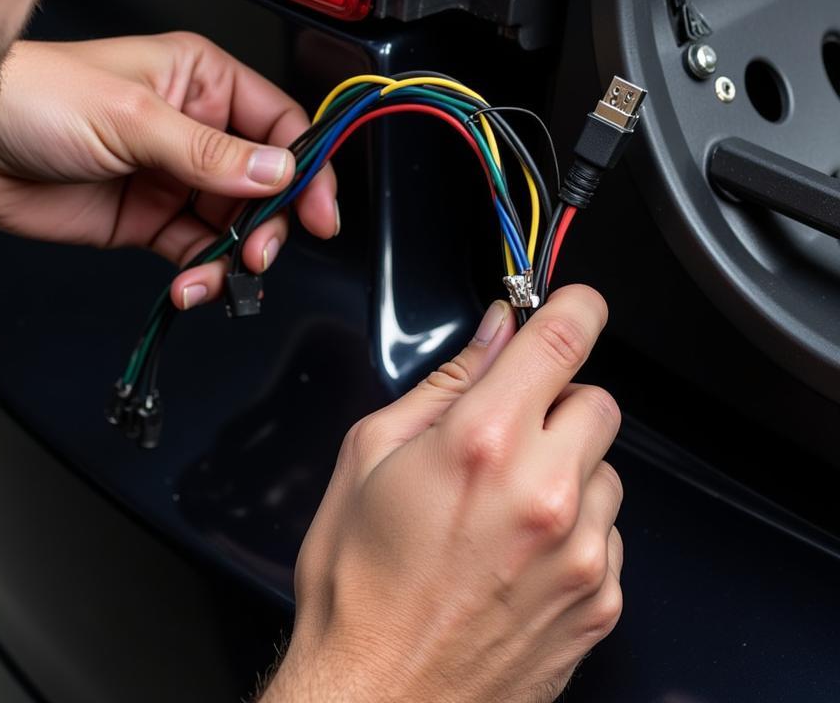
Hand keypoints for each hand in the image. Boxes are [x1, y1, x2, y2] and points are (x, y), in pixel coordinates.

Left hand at [0, 34, 337, 302]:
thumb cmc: (38, 98)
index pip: (279, 126)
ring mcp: (172, 178)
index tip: (319, 210)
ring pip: (233, 224)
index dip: (307, 168)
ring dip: (234, 255)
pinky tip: (191, 285)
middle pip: (265, 183)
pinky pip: (195, 252)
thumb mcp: (133, 119)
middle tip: (260, 249)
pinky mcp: (147, 220)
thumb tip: (279, 172)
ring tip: (220, 273)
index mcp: (202, 82)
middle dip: (270, 222)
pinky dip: (201, 274)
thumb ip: (210, 154)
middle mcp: (195, 129)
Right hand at [263, 285, 621, 702]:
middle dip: (558, 399)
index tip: (570, 306)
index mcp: (483, 443)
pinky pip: (610, 532)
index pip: (564, 339)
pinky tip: (519, 550)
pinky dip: (576, 526)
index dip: (574, 307)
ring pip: (607, 468)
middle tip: (509, 429)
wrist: (379, 696)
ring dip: (567, 467)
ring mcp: (582, 552)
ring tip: (504, 505)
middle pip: (598, 400)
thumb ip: (445, 382)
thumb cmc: (360, 585)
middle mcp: (544, 492)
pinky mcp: (600, 600)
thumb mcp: (370, 455)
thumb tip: (492, 333)